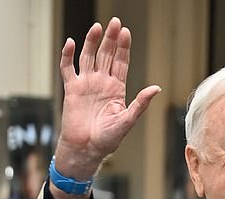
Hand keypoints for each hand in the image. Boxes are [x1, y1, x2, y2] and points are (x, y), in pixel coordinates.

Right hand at [55, 18, 160, 179]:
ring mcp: (86, 83)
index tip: (125, 33)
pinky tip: (71, 43)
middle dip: (110, 39)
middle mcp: (101, 82)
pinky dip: (68, 55)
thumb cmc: (107, 140)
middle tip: (114, 22)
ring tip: (97, 27)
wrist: (85, 149)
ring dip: (92, 41)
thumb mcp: (127, 121)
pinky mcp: (71, 88)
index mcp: (116, 89)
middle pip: (106, 54)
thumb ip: (140, 104)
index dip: (123, 48)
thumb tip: (156, 88)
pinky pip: (68, 67)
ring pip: (88, 56)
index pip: (120, 62)